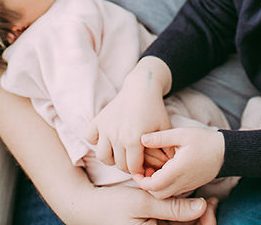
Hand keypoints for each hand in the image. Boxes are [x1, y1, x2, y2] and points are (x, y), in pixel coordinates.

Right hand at [79, 184, 210, 224]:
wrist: (87, 207)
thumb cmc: (112, 205)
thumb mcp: (144, 202)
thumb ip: (173, 207)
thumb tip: (202, 207)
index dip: (205, 221)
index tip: (209, 204)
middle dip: (202, 218)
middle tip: (210, 200)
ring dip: (194, 216)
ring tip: (203, 198)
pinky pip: (173, 224)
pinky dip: (182, 215)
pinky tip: (189, 200)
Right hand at [87, 57, 172, 174]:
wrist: (142, 87)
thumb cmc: (155, 109)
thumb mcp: (165, 128)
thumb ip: (168, 147)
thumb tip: (171, 164)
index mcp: (134, 140)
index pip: (133, 168)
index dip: (139, 171)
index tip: (143, 168)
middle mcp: (117, 136)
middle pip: (119, 164)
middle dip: (127, 166)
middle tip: (133, 161)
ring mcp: (105, 128)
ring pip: (102, 156)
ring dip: (111, 158)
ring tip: (120, 152)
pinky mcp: (98, 120)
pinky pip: (89, 137)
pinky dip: (95, 140)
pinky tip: (106, 138)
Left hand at [135, 127, 224, 198]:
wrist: (227, 152)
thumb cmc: (205, 140)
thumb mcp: (182, 134)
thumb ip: (161, 137)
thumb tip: (142, 139)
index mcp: (178, 170)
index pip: (153, 185)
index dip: (141, 180)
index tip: (137, 169)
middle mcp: (182, 182)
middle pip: (157, 194)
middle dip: (147, 185)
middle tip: (142, 170)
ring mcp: (188, 186)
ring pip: (165, 195)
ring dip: (155, 186)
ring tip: (152, 169)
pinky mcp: (191, 186)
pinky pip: (174, 192)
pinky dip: (165, 186)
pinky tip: (163, 171)